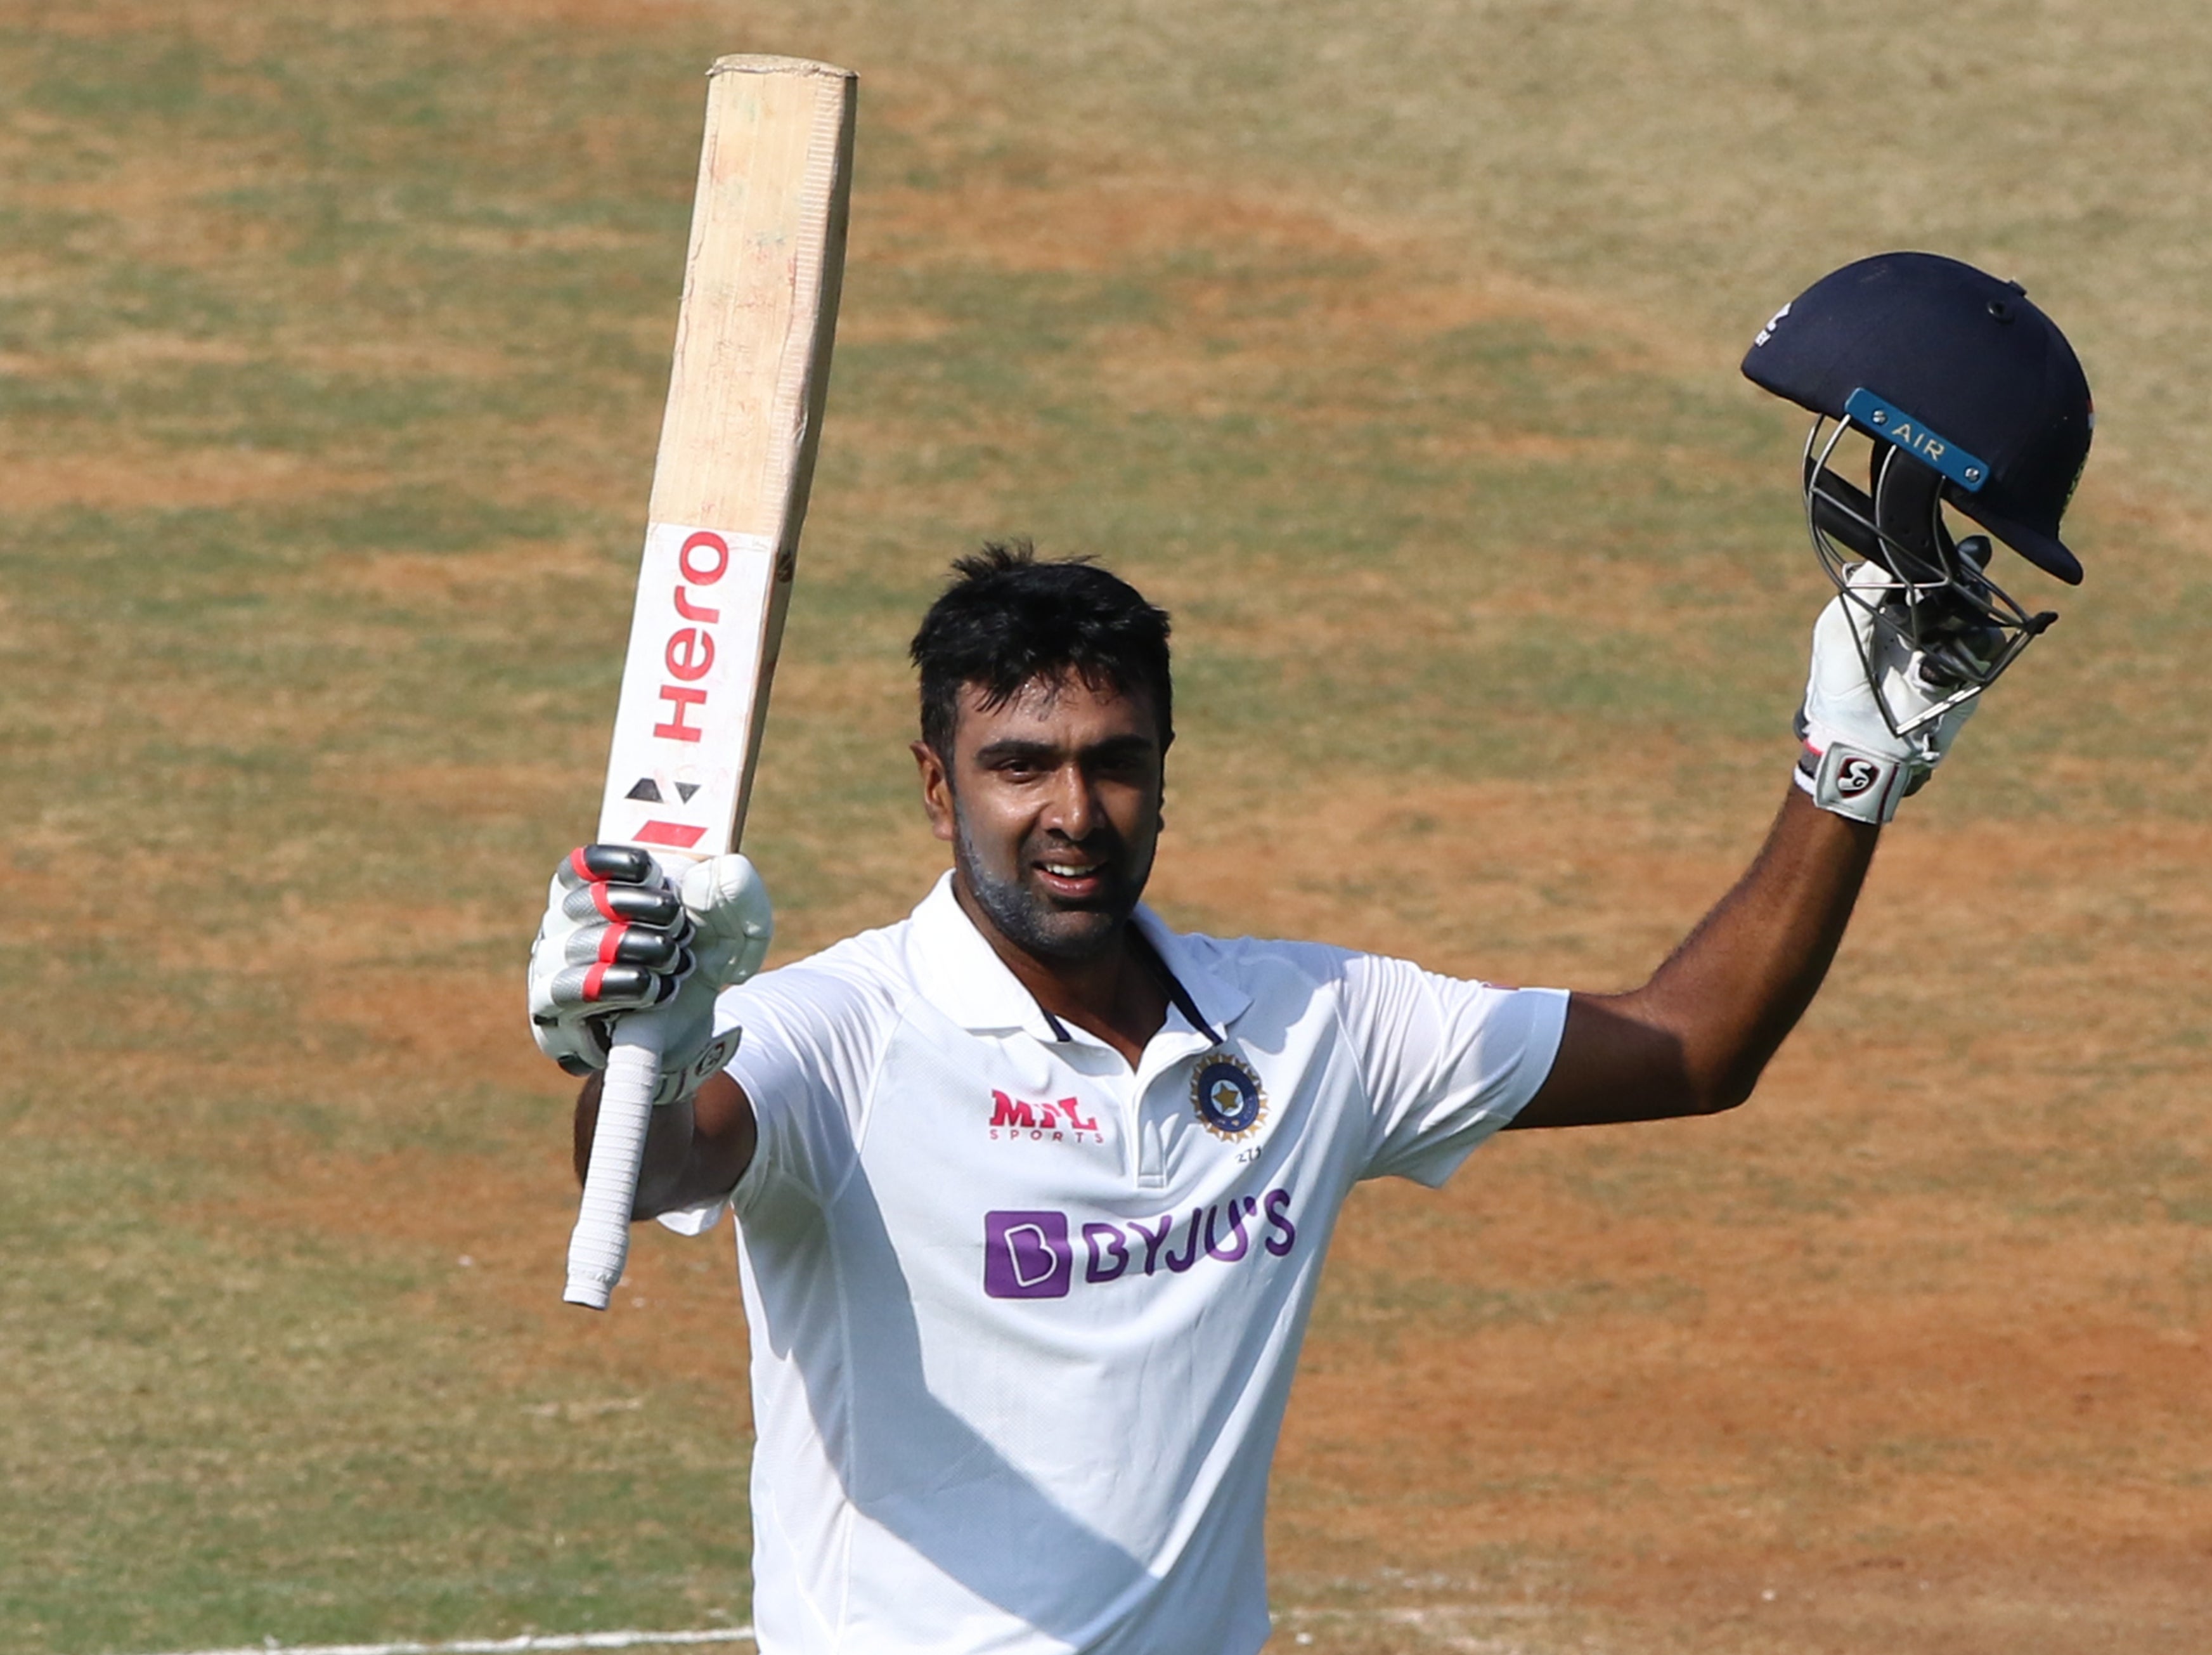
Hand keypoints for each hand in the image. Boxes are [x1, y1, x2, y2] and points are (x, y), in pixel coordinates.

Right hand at [527, 846, 772, 1103]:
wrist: (691, 1031)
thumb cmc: (698, 961)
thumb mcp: (734, 926)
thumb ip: (739, 892)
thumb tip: (716, 873)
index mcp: (592, 894)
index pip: (580, 866)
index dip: (613, 863)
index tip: (653, 871)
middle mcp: (560, 933)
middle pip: (580, 903)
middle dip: (639, 906)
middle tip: (678, 923)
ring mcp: (551, 976)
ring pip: (575, 947)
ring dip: (634, 948)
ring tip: (674, 959)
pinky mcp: (556, 1022)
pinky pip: (570, 998)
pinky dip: (619, 987)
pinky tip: (657, 990)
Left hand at [1796, 561, 1979, 823]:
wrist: (1863, 745)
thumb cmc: (1839, 688)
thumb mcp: (1837, 634)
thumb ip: (1862, 593)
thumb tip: (1885, 556)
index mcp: (1887, 606)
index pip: (1918, 569)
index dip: (1931, 556)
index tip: (1940, 547)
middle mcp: (1920, 621)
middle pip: (1956, 583)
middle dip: (1963, 574)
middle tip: (1967, 565)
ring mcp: (1944, 645)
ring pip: (1975, 612)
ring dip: (1966, 611)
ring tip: (1945, 623)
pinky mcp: (1964, 671)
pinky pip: (1985, 647)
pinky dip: (1970, 648)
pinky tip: (1937, 666)